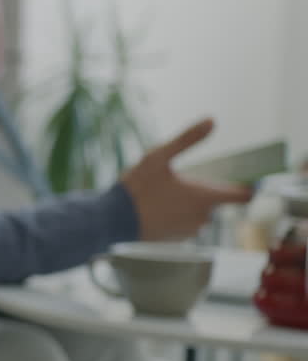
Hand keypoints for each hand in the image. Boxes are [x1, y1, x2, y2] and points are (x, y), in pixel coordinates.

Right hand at [121, 119, 252, 240]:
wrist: (112, 221)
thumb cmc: (136, 189)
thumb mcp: (158, 156)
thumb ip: (187, 139)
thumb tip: (212, 121)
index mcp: (204, 196)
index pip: (242, 195)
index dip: (247, 186)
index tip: (244, 179)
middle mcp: (203, 216)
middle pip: (215, 202)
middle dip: (203, 191)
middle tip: (180, 182)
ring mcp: (190, 230)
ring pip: (200, 213)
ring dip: (189, 204)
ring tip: (164, 195)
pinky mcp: (177, 239)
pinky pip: (186, 224)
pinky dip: (177, 216)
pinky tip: (158, 208)